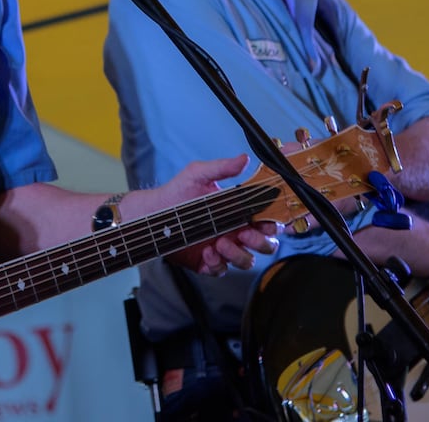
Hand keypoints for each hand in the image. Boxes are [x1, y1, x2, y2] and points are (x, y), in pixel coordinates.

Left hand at [135, 156, 280, 275]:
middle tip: (245, 234)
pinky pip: (221, 269)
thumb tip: (244, 158)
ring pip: (246, 260)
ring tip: (221, 243)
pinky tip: (207, 251)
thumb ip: (222, 167)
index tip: (267, 220)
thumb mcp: (198, 174)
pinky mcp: (208, 262)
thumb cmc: (178, 191)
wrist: (154, 212)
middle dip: (261, 242)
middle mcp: (235, 231)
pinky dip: (217, 262)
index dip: (274, 223)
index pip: (267, 220)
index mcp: (239, 212)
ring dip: (238, 254)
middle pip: (265, 245)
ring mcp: (223, 248)